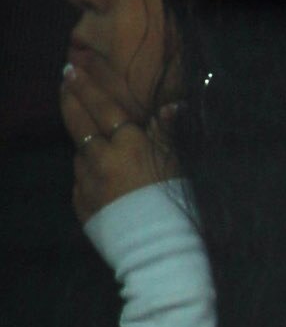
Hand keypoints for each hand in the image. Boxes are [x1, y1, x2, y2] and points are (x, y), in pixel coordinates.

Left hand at [60, 47, 172, 221]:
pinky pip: (82, 182)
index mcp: (128, 146)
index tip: (73, 69)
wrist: (160, 257)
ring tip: (86, 132)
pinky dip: (88, 173)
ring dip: (82, 140)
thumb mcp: (179, 167)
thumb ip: (168, 135)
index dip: (87, 87)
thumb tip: (171, 106)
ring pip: (80, 152)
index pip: (103, 107)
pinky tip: (97, 175)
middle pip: (79, 122)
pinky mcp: (83, 206)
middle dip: (70, 98)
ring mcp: (87, 183)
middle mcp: (101, 159)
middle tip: (65, 81)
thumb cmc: (178, 210)